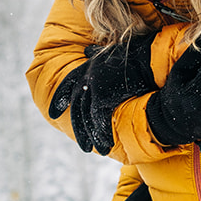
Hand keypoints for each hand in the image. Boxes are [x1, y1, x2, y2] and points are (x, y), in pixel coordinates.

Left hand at [49, 35, 156, 154]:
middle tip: (82, 145)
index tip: (52, 114)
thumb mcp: (113, 50)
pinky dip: (103, 133)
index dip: (60, 98)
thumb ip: (98, 53)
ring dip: (91, 135)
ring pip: (87, 116)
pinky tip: (105, 145)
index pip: (67, 84)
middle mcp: (88, 77)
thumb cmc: (136, 54)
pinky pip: (100, 119)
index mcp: (88, 67)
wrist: (148, 59)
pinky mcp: (103, 96)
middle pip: (77, 107)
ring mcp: (94, 87)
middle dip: (78, 128)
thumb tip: (87, 50)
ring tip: (95, 149)